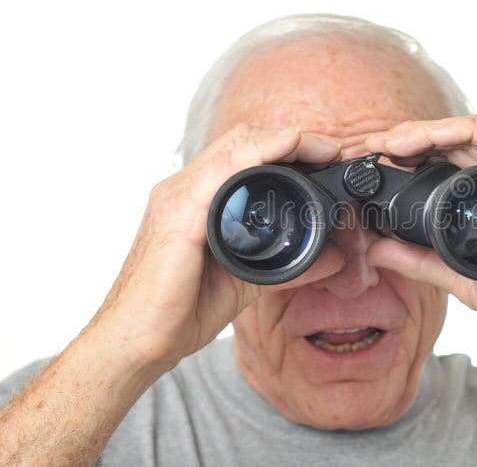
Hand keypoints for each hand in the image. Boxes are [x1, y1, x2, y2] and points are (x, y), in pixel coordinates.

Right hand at [88, 124, 345, 370]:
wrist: (139, 341)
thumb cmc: (182, 308)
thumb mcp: (251, 279)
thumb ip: (292, 265)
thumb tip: (335, 257)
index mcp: (198, 198)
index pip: (244, 152)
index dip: (286, 145)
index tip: (325, 155)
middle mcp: (184, 189)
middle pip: (241, 139)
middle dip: (291, 136)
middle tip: (331, 149)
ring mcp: (178, 198)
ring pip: (234, 146)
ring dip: (282, 140)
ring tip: (321, 148)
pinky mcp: (178, 216)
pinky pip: (220, 173)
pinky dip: (257, 155)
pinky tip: (286, 152)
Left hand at [364, 114, 476, 347]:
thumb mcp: (460, 275)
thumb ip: (420, 261)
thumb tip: (376, 250)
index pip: (442, 160)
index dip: (405, 154)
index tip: (371, 160)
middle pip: (453, 140)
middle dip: (409, 137)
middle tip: (372, 144)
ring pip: (476, 131)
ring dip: (433, 129)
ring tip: (396, 141)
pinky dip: (473, 131)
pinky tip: (442, 136)